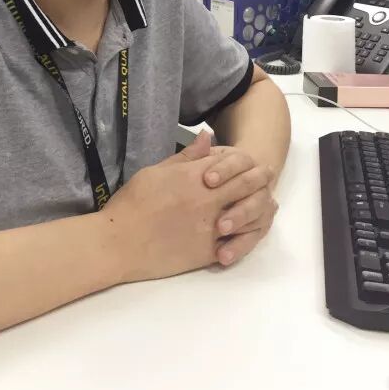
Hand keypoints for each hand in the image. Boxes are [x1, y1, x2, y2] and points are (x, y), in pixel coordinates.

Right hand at [102, 132, 273, 282]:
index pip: (231, 164)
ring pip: (247, 214)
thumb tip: (207, 138)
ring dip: (261, 207)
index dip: (246, 162)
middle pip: (245, 186)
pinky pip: (237, 241)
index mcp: (194, 177)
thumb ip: (185, 157)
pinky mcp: (207, 251)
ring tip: (268, 203)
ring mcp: (210, 227)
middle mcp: (207, 200)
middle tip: (268, 175)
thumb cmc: (132, 203)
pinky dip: (248, 234)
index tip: (255, 161)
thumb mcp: (156, 171)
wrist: (120, 243)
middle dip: (259, 179)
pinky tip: (252, 230)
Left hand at [201, 136, 277, 265]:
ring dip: (241, 224)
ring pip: (259, 213)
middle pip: (253, 188)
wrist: (221, 187)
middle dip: (237, 203)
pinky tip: (222, 256)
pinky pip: (254, 237)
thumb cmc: (206, 174)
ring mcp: (260, 204)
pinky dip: (239, 247)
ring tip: (220, 235)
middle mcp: (257, 181)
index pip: (239, 162)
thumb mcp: (197, 164)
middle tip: (217, 219)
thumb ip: (195, 154)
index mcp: (242, 161)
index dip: (225, 170)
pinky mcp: (257, 227)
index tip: (207, 181)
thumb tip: (203, 136)